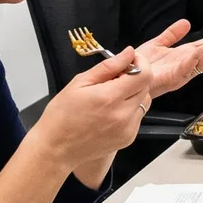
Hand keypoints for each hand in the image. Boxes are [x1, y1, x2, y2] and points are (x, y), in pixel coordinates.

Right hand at [35, 47, 153, 166]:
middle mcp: (123, 115)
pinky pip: (138, 116)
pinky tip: (110, 111)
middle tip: (115, 78)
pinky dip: (129, 110)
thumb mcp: (79, 83)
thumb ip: (108, 67)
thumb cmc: (62, 115)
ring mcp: (128, 129)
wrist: (56, 149)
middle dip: (135, 77)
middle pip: (146, 87)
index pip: (144, 74)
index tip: (130, 60)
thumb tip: (128, 53)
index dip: (141, 63)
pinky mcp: (128, 138)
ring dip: (134, 94)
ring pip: (144, 102)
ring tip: (111, 96)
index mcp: (109, 98)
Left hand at [135, 19, 202, 97]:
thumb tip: (186, 23)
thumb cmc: (141, 66)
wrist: (127, 78)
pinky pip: (186, 69)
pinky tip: (201, 48)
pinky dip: (194, 59)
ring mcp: (183, 73)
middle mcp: (189, 65)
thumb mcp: (158, 44)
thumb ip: (172, 34)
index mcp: (187, 56)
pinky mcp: (172, 78)